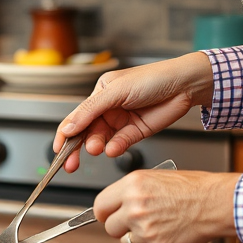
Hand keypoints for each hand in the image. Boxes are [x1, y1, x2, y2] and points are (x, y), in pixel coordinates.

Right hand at [54, 52, 214, 171]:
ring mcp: (121, 122)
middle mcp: (108, 109)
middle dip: (77, 148)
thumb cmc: (152, 78)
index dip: (64, 135)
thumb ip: (90, 111)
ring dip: (96, 146)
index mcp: (99, 94)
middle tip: (71, 163)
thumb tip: (68, 128)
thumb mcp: (115, 92)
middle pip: (85, 132)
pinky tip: (114, 148)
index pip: (75, 117)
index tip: (58, 152)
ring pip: (101, 140)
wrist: (184, 85)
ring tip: (96, 148)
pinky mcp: (135, 133)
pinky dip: (115, 149)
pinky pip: (119, 144)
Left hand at [94, 167, 239, 242]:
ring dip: (138, 238)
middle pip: (110, 227)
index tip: (109, 216)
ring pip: (126, 242)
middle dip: (121, 227)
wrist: (215, 203)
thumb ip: (132, 191)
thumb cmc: (193, 189)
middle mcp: (134, 207)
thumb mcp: (155, 177)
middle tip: (137, 222)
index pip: (100, 206)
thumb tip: (117, 203)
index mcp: (132, 186)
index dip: (105, 213)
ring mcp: (145, 229)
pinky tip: (166, 235)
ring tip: (158, 226)